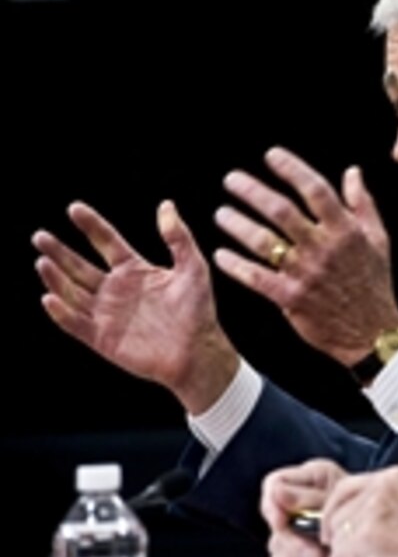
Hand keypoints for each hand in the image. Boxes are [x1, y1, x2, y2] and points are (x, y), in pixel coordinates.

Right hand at [31, 200, 239, 413]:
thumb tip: (166, 205)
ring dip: (56, 278)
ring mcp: (107, 314)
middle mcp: (116, 290)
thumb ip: (179, 238)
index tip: (74, 208)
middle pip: (80, 266)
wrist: (198, 351)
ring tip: (43, 261)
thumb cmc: (198, 310)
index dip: (91, 226)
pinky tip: (49, 297)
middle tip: (40, 236)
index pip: (106, 241)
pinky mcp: (102, 338)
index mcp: (135, 270)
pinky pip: (75, 323)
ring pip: (72, 292)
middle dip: (60, 251)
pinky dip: (61, 312)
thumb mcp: (193, 268)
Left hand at [213, 147, 397, 366]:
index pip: (315, 190)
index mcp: (346, 231)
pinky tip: (221, 255)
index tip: (271, 155)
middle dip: (252, 191)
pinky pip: (256, 277)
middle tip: (231, 180)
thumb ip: (362, 204)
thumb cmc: (374, 283)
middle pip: (281, 211)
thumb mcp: (378, 239)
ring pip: (263, 242)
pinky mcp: (291, 298)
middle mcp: (324, 248)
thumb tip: (352, 172)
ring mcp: (305, 274)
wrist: (372, 332)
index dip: (291, 169)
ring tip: (221, 213)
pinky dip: (236, 265)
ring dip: (238, 225)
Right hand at [262, 459, 378, 556]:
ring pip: (276, 546)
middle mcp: (299, 505)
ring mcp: (294, 532)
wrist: (385, 548)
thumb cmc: (373, 517)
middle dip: (295, 544)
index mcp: (312, 481)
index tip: (282, 520)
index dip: (273, 501)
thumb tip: (277, 493)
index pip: (275, 484)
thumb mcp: (348, 504)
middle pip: (275, 522)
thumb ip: (311, 499)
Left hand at [321, 466, 397, 556]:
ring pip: (335, 538)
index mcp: (393, 477)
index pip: (344, 488)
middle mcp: (381, 485)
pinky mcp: (367, 534)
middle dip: (341, 537)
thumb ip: (380, 505)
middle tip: (367, 553)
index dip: (338, 514)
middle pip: (333, 511)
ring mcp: (373, 508)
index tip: (344, 534)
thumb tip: (347, 521)